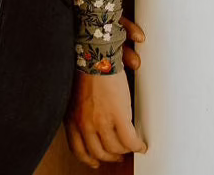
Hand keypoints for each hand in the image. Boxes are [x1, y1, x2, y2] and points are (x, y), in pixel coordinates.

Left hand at [64, 20, 146, 168]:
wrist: (95, 52)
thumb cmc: (85, 67)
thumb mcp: (74, 94)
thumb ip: (79, 111)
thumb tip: (89, 123)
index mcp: (72, 118)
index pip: (79, 149)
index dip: (89, 158)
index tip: (96, 160)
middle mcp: (84, 123)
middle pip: (99, 152)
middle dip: (110, 156)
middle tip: (118, 154)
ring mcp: (101, 122)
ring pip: (116, 149)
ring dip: (125, 151)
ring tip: (131, 147)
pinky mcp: (118, 116)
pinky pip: (130, 141)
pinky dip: (137, 145)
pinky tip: (141, 144)